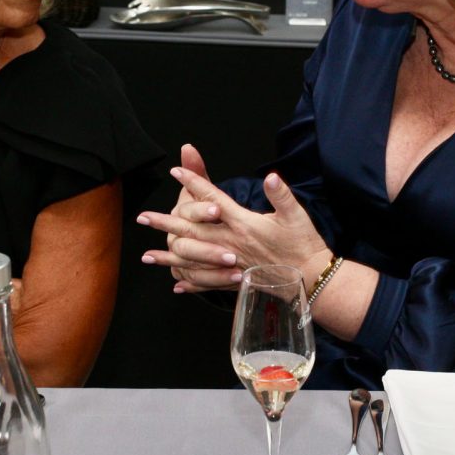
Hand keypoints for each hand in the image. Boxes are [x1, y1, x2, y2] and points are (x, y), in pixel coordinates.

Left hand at [139, 163, 329, 292]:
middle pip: (192, 230)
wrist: (311, 279)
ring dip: (169, 256)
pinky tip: (176, 282)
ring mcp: (231, 263)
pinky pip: (206, 281)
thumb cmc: (304, 244)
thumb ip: (281, 194)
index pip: (212, 199)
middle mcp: (231, 243)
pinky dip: (190, 281)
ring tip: (146, 256)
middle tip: (142, 217)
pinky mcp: (236, 278)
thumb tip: (271, 176)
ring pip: (193, 259)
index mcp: (243, 223)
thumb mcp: (296, 214)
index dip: (194, 184)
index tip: (175, 172)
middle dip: (166, 222)